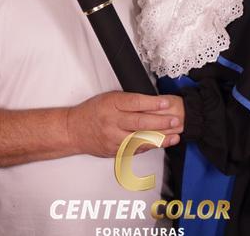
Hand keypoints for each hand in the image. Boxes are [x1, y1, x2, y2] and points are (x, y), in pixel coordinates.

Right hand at [66, 91, 182, 157]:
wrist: (74, 130)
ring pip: (140, 139)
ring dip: (160, 138)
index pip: (135, 103)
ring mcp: (113, 138)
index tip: (167, 102)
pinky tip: (161, 143)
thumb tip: (154, 103)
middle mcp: (112, 122)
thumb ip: (129, 101)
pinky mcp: (115, 151)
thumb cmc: (93, 111)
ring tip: (174, 135)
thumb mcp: (109, 98)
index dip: (153, 103)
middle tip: (175, 120)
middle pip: (140, 122)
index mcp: (111, 104)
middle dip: (161, 122)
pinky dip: (150, 146)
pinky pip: (135, 149)